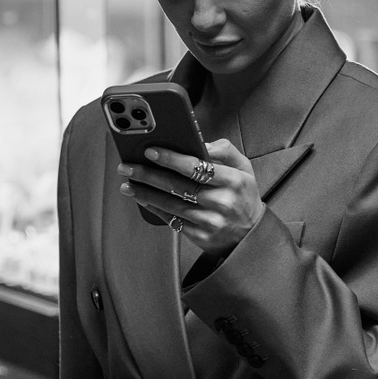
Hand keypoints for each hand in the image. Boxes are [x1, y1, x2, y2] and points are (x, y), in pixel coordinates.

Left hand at [117, 137, 262, 255]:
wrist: (250, 235)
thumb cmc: (243, 196)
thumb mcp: (244, 168)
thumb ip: (225, 151)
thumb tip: (200, 143)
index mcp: (233, 180)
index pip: (198, 167)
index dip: (171, 159)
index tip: (151, 151)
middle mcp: (222, 201)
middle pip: (178, 185)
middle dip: (148, 174)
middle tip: (127, 166)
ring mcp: (210, 221)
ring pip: (171, 204)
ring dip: (145, 192)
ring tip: (128, 183)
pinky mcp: (200, 236)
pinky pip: (172, 220)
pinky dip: (154, 208)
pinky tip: (142, 198)